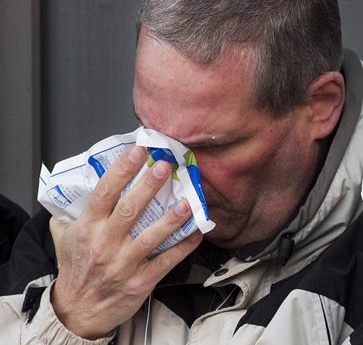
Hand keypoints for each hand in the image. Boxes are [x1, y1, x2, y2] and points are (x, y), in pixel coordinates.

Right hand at [49, 146, 202, 338]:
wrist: (78, 312)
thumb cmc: (75, 271)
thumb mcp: (64, 239)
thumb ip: (69, 213)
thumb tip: (75, 187)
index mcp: (87, 228)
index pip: (104, 192)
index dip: (121, 170)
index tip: (138, 152)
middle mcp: (105, 243)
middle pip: (130, 208)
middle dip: (149, 185)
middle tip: (165, 166)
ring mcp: (124, 263)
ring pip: (152, 235)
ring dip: (172, 217)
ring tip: (188, 200)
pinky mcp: (142, 280)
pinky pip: (167, 260)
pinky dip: (184, 246)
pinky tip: (197, 232)